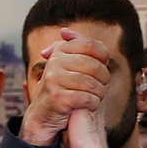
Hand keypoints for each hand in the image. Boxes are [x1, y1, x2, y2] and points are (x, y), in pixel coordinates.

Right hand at [18, 31, 112, 145]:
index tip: (102, 67)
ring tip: (95, 97)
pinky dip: (93, 104)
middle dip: (103, 79)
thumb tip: (64, 31)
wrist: (43, 116)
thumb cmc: (61, 89)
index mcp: (60, 51)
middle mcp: (55, 62)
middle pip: (94, 66)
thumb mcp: (66, 66)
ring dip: (99, 93)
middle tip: (100, 86)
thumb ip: (73, 49)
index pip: (90, 45)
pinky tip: (89, 105)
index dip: (103, 56)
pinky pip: (87, 98)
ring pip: (92, 84)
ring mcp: (54, 79)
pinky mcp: (57, 97)